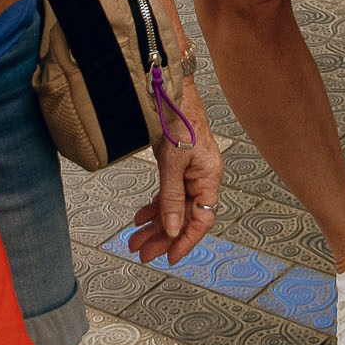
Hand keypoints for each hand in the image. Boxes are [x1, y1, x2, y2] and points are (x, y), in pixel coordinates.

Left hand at [125, 85, 223, 265]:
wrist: (171, 87)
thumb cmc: (179, 117)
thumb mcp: (173, 160)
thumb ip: (171, 196)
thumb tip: (171, 228)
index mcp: (209, 177)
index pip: (202, 220)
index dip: (186, 241)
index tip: (169, 258)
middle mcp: (201, 177)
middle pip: (184, 217)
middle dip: (162, 237)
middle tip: (142, 253)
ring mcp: (189, 171)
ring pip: (173, 207)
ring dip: (154, 224)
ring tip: (134, 240)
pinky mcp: (177, 164)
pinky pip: (167, 193)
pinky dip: (153, 206)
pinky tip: (139, 218)